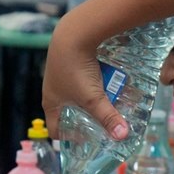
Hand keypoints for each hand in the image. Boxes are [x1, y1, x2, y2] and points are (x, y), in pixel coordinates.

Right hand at [42, 17, 128, 139]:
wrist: (73, 34)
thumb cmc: (77, 71)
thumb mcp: (94, 98)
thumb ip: (108, 117)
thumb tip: (122, 136)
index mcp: (51, 103)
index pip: (55, 129)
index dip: (69, 137)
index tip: (86, 139)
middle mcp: (51, 89)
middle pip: (66, 111)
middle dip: (82, 118)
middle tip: (99, 123)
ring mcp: (58, 73)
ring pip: (74, 93)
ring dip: (87, 99)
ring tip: (104, 101)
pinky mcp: (67, 59)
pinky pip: (78, 77)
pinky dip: (89, 82)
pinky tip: (104, 79)